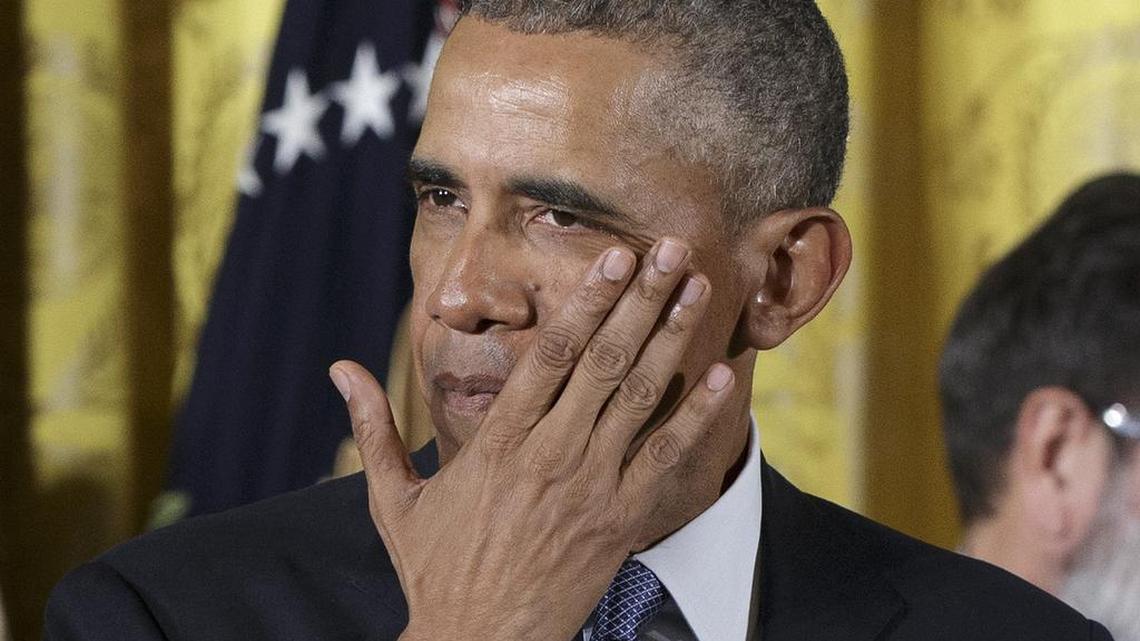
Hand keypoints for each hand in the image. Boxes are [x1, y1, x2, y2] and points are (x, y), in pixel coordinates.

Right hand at [329, 238, 735, 639]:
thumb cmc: (436, 568)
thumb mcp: (392, 498)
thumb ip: (373, 428)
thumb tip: (338, 369)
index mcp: (497, 441)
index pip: (549, 354)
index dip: (587, 300)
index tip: (614, 258)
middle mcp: (549, 454)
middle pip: (602, 361)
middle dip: (640, 300)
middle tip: (669, 248)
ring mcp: (590, 487)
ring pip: (638, 398)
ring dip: (671, 338)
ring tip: (698, 289)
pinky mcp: (619, 521)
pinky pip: (665, 460)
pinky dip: (695, 417)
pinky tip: (722, 377)